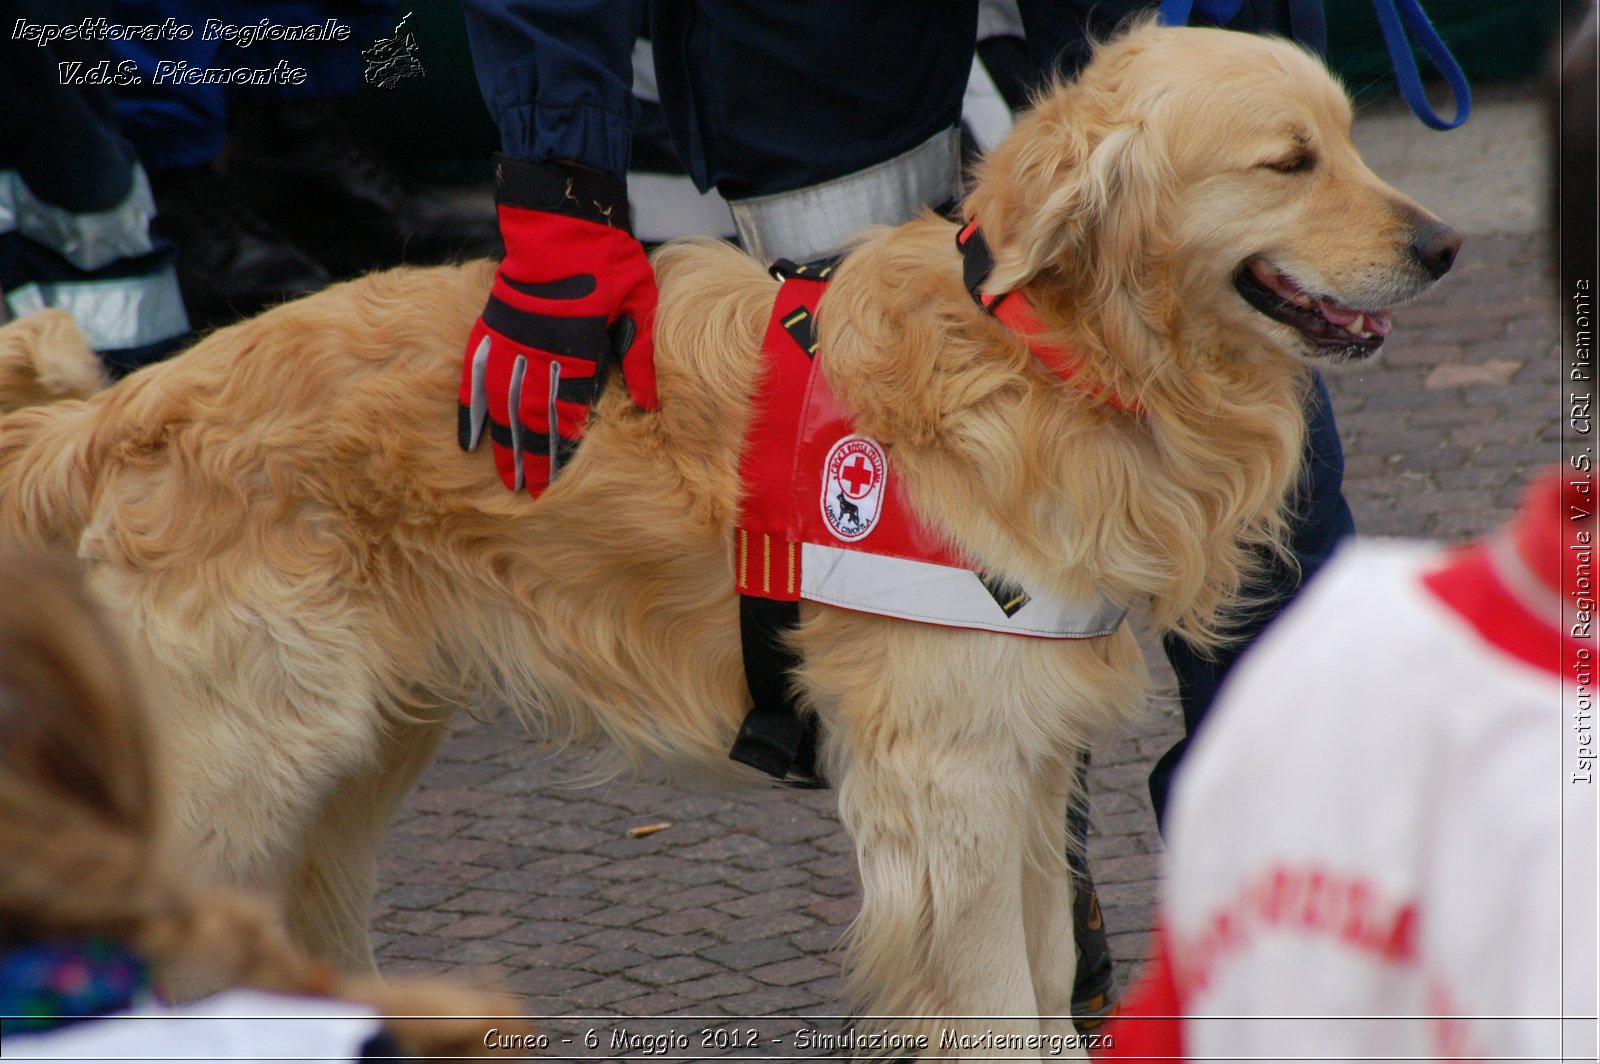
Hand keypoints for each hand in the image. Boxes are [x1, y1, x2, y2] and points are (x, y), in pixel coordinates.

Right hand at [458, 156, 656, 494]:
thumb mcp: (640, 303)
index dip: (562, 448)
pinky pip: (475, 375)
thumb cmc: (608, 259)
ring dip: (502, 443)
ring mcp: (511, 340)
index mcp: (580, 350)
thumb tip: (651, 404)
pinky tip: (466, 437)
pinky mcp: (492, 326)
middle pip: (532, 416)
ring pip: (502, 404)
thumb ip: (641, 356)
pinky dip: (470, 408)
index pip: (569, 412)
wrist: (561, 217)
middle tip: (529, 492)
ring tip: (503, 476)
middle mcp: (540, 352)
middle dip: (531, 457)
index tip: (558, 481)